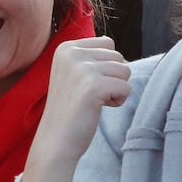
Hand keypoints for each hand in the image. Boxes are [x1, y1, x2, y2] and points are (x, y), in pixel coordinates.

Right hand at [34, 37, 130, 164]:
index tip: (86, 84)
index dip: (105, 67)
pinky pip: (126, 88)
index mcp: (66, 48)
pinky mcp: (93, 86)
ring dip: (116, 89)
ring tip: (94, 102)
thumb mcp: (72, 73)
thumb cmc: (69, 110)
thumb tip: (108, 40)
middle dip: (112, 78)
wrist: (56, 141)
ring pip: (125, 70)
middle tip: (90, 95)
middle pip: (118, 56)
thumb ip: (88, 56)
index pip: (107, 43)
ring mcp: (82, 68)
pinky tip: (98, 108)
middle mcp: (72, 53)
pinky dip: (118, 101)